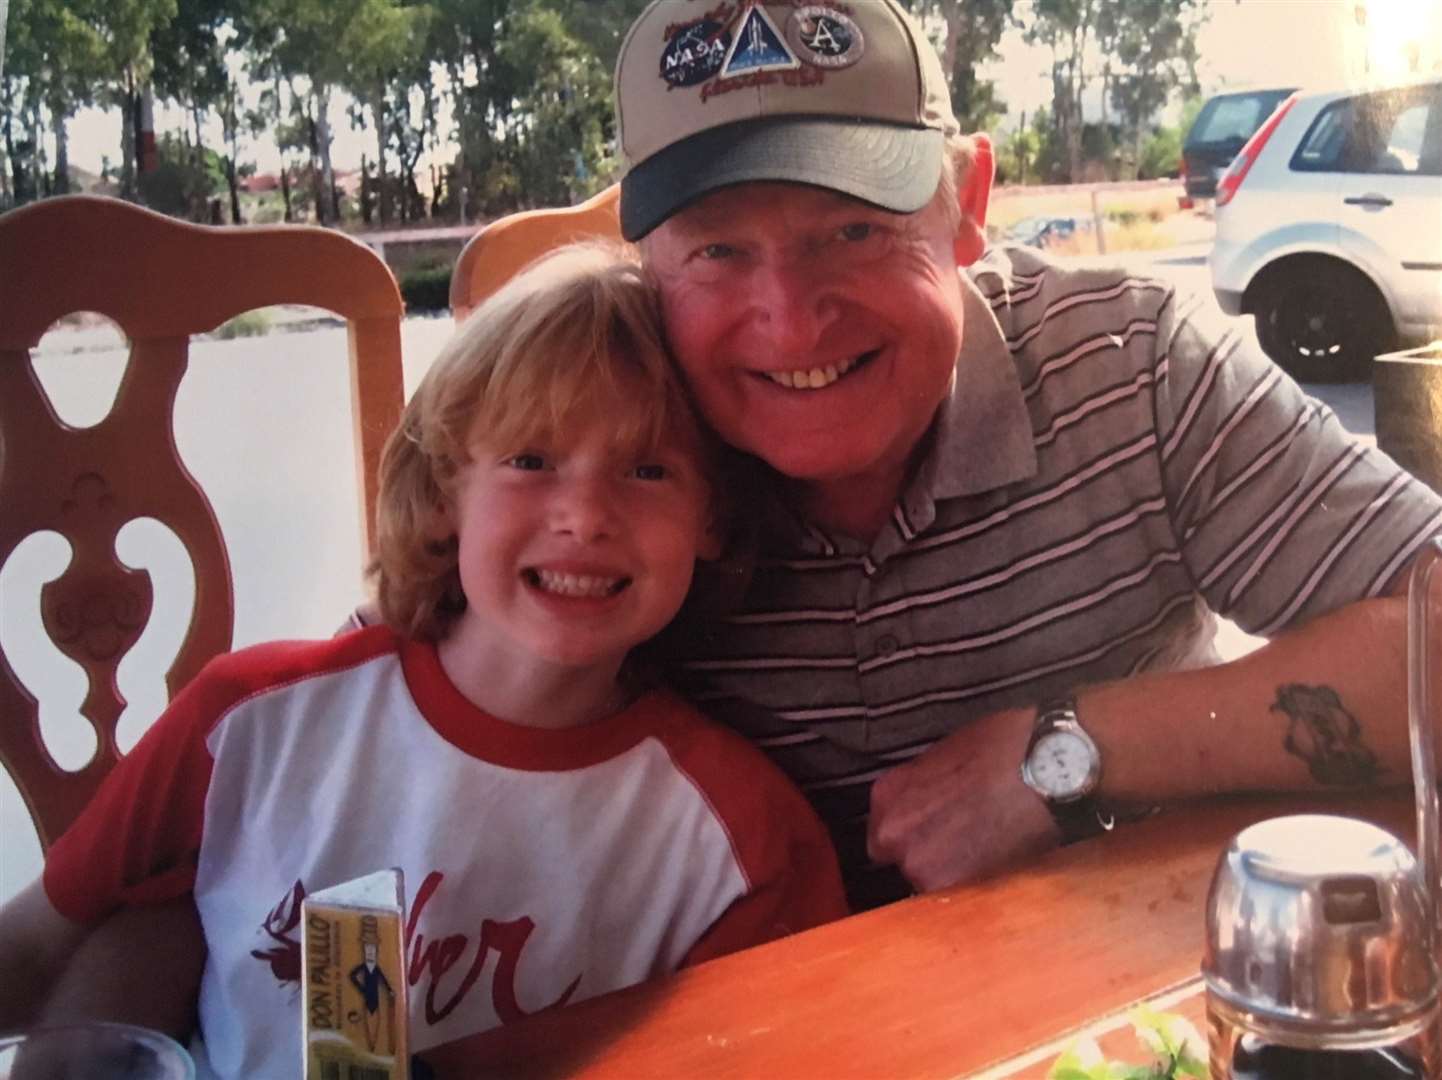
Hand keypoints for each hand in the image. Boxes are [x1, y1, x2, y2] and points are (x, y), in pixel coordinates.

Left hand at [866, 706, 1060, 891]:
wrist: (1043, 769)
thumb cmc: (1003, 751)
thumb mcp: (942, 757)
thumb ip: (919, 791)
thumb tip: (923, 807)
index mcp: (888, 796)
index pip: (883, 837)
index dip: (913, 838)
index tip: (932, 837)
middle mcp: (895, 834)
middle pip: (906, 864)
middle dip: (933, 857)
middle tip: (968, 842)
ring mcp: (921, 866)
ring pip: (933, 884)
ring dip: (956, 876)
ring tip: (990, 852)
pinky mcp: (955, 890)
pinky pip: (960, 900)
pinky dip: (978, 889)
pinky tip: (1000, 864)